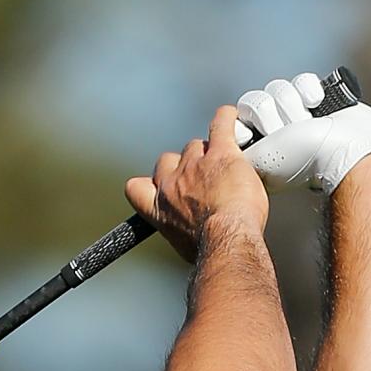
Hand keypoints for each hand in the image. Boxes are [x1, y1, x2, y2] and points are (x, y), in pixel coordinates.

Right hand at [125, 105, 270, 261]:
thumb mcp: (186, 248)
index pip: (137, 188)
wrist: (226, 241)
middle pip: (168, 160)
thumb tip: (193, 236)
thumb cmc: (211, 250)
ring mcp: (195, 165)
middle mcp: (172, 184)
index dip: (151, 184)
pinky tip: (234, 121)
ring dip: (209, 152)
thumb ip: (183, 231)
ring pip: (196, 145)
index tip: (162, 187)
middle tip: (205, 180)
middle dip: (184, 166)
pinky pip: (221, 123)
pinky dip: (227, 120)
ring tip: (229, 164)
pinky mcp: (220, 152)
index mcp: (160, 209)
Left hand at [232, 72, 370, 191]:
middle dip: (272, 117)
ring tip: (305, 124)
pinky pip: (300, 80)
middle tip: (287, 134)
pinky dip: (309, 90)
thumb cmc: (302, 161)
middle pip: (255, 101)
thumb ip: (239, 149)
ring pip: (277, 89)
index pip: (238, 120)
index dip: (246, 123)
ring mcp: (295, 113)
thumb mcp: (261, 162)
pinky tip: (316, 106)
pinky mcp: (314, 98)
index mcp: (260, 146)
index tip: (251, 135)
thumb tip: (228, 135)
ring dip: (291, 107)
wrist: (345, 151)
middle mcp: (275, 129)